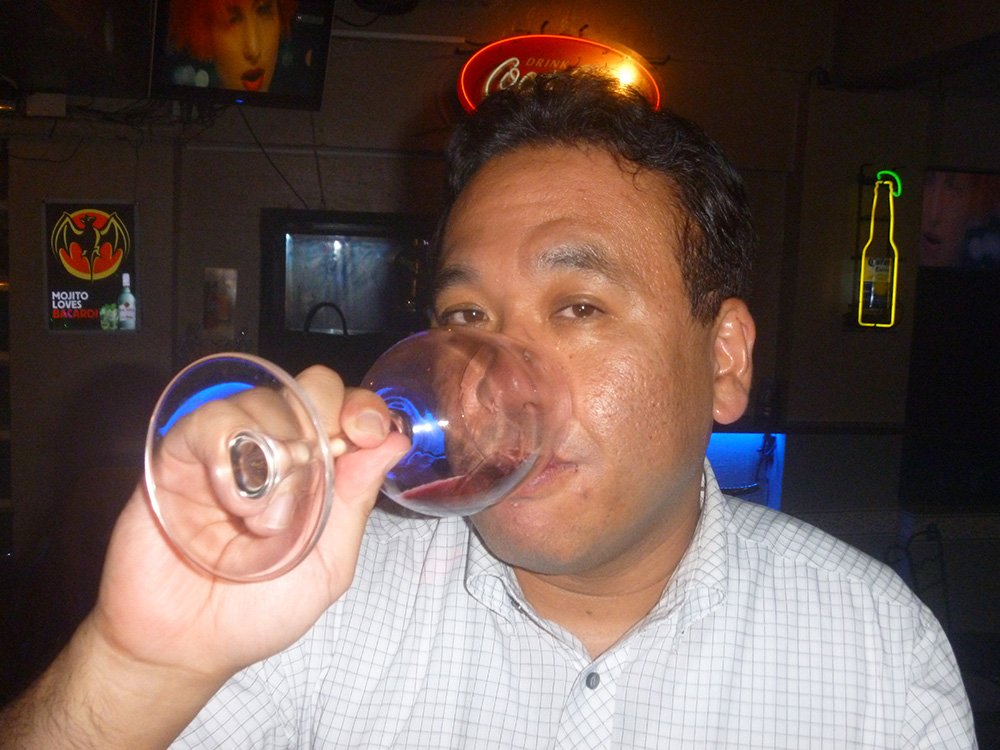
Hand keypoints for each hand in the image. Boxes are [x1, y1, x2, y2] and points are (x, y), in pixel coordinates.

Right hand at [92, 365, 409, 682]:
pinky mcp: (178, 454)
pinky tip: (232, 501)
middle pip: (311, 389)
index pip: (349, 411)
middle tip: (313, 462)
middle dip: (324, 412)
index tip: (368, 433)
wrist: (183, 647)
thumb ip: (355, 501)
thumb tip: (394, 443)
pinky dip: (227, 454)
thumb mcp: (327, 564)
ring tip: (262, 518)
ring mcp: (227, 448)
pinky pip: (208, 421)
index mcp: (318, 472)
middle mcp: (275, 450)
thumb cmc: (256, 612)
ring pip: (261, 398)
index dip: (364, 410)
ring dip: (273, 454)